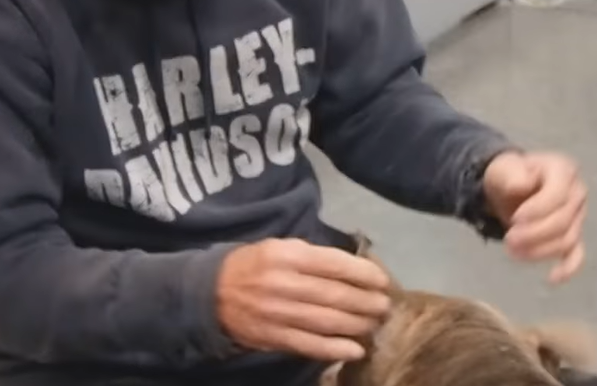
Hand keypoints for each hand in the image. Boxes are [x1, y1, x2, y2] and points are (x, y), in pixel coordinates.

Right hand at [216, 239, 390, 361]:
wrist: (212, 293)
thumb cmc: (256, 265)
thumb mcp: (282, 247)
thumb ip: (315, 257)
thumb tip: (355, 269)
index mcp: (288, 255)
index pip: (334, 264)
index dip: (364, 274)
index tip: (383, 281)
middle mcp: (284, 283)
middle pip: (335, 295)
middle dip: (366, 302)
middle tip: (385, 306)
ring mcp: (278, 313)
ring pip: (327, 321)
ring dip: (357, 325)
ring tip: (375, 324)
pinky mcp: (274, 337)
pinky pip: (310, 345)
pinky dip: (335, 349)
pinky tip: (356, 349)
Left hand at [483, 151, 587, 283]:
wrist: (508, 187)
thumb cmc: (509, 175)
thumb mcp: (503, 169)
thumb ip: (511, 174)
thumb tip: (522, 184)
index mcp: (563, 170)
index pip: (559, 194)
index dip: (538, 210)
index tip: (515, 219)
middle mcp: (577, 192)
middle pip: (564, 220)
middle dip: (535, 234)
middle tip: (509, 239)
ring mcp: (578, 216)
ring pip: (566, 240)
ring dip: (539, 250)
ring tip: (512, 250)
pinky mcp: (572, 235)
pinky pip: (577, 255)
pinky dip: (568, 268)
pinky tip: (553, 278)